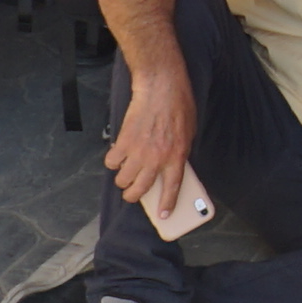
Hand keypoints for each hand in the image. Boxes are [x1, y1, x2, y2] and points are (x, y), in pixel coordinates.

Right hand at [105, 58, 198, 215]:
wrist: (160, 87)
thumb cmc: (178, 106)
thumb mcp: (189, 133)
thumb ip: (179, 153)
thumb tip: (171, 168)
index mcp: (177, 157)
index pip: (172, 188)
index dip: (167, 204)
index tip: (164, 215)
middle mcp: (156, 159)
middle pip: (139, 190)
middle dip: (133, 196)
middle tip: (132, 193)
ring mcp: (138, 152)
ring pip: (122, 179)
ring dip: (122, 179)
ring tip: (125, 173)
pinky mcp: (123, 142)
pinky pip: (111, 162)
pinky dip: (112, 161)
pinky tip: (118, 155)